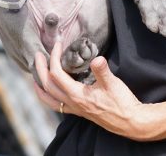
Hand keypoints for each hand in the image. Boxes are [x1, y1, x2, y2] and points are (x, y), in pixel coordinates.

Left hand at [33, 42, 158, 141]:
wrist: (129, 121)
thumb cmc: (121, 102)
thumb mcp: (113, 83)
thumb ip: (102, 71)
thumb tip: (96, 58)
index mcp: (77, 95)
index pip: (57, 75)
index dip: (54, 58)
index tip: (58, 45)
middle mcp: (72, 103)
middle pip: (47, 86)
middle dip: (40, 69)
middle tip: (38, 55)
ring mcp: (75, 109)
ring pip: (49, 99)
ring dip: (40, 86)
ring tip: (35, 75)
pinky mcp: (80, 112)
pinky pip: (57, 105)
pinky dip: (49, 96)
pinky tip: (53, 91)